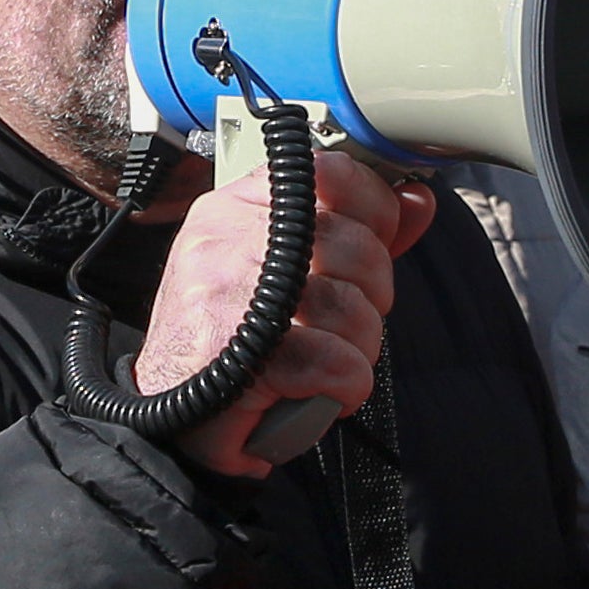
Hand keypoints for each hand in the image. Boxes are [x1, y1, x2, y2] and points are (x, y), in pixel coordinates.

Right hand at [132, 150, 436, 476]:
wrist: (170, 415)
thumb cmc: (231, 338)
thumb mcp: (290, 270)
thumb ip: (358, 233)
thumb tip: (418, 201)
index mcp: (237, 207)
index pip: (333, 174)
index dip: (374, 216)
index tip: (372, 250)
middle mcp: (227, 239)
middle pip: (353, 244)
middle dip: (370, 294)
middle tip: (341, 323)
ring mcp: (226, 294)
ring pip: (348, 306)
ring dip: (357, 346)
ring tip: (326, 360)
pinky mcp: (238, 356)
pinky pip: (334, 362)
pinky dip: (344, 386)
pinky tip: (320, 391)